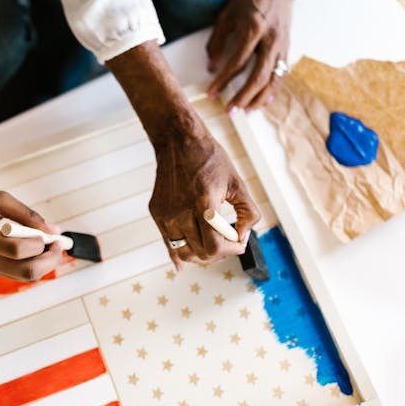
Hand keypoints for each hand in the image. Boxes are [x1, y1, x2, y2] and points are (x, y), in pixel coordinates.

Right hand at [0, 184, 62, 280]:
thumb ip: (26, 215)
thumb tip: (54, 230)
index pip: (18, 250)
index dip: (39, 243)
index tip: (49, 232)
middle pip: (26, 272)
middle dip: (49, 260)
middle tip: (57, 244)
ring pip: (24, 277)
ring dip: (43, 263)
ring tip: (47, 244)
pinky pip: (16, 273)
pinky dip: (31, 263)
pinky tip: (35, 247)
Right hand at [149, 115, 260, 269]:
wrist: (179, 141)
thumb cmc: (211, 160)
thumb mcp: (238, 184)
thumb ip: (248, 214)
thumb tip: (241, 238)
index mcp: (204, 205)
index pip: (215, 246)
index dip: (231, 250)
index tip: (239, 243)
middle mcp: (181, 212)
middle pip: (201, 253)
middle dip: (219, 253)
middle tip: (228, 242)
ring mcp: (166, 214)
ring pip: (184, 252)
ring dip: (201, 255)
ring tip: (211, 246)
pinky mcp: (157, 213)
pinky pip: (168, 243)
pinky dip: (177, 255)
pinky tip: (181, 264)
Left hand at [207, 0, 293, 109]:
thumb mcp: (227, 14)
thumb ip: (217, 41)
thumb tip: (211, 65)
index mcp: (254, 30)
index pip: (236, 63)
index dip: (223, 80)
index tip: (212, 92)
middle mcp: (270, 41)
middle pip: (258, 77)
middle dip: (243, 97)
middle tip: (231, 110)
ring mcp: (281, 46)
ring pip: (273, 80)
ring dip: (260, 99)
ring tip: (247, 111)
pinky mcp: (287, 48)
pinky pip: (282, 74)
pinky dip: (273, 90)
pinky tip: (265, 100)